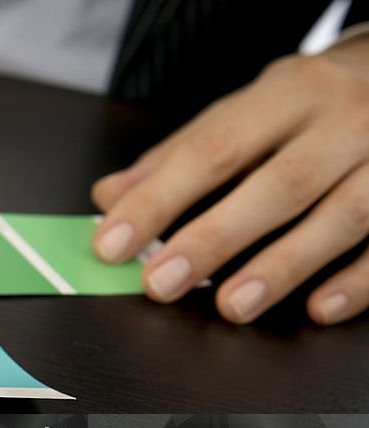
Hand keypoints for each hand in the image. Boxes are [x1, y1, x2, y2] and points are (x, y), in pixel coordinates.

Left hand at [92, 34, 368, 325]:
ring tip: (232, 306)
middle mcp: (344, 120)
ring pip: (343, 215)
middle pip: (278, 184)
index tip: (113, 244)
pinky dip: (358, 280)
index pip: (213, 149)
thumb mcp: (247, 109)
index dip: (158, 199)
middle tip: (162, 284)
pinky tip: (319, 308)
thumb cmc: (314, 100)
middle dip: (214, 238)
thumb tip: (110, 197)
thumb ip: (178, 155)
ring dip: (283, 267)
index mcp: (289, 92)